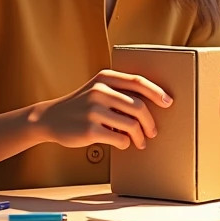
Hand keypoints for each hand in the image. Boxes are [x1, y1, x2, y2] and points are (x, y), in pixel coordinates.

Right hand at [30, 69, 171, 149]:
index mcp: (105, 77)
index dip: (156, 92)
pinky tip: (122, 143)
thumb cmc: (82, 105)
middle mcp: (99, 90)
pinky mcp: (89, 130)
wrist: (50, 118)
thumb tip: (153, 104)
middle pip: (138, 106)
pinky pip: (119, 139)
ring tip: (140, 142)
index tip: (168, 102)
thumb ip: (120, 92)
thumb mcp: (98, 89)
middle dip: (150, 122)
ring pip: (131, 124)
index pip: (138, 81)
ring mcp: (93, 110)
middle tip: (153, 132)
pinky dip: (125, 143)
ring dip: (140, 136)